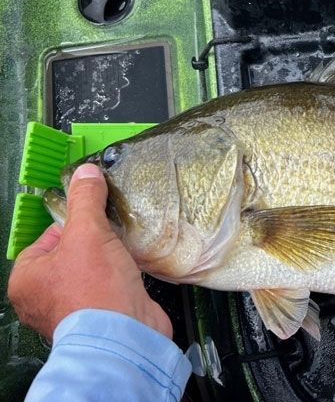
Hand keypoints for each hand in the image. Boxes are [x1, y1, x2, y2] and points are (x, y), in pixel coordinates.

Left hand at [8, 164, 172, 339]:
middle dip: (97, 242)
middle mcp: (42, 298)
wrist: (125, 335)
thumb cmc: (94, 287)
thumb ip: (85, 200)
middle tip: (114, 232)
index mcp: (27, 278)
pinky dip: (121, 277)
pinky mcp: (98, 319)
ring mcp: (71, 310)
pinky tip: (134, 269)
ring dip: (111, 260)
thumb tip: (85, 172)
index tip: (97, 218)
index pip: (48, 237)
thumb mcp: (88, 231)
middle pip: (72, 253)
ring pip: (91, 271)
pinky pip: (108, 288)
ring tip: (126, 248)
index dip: (75, 223)